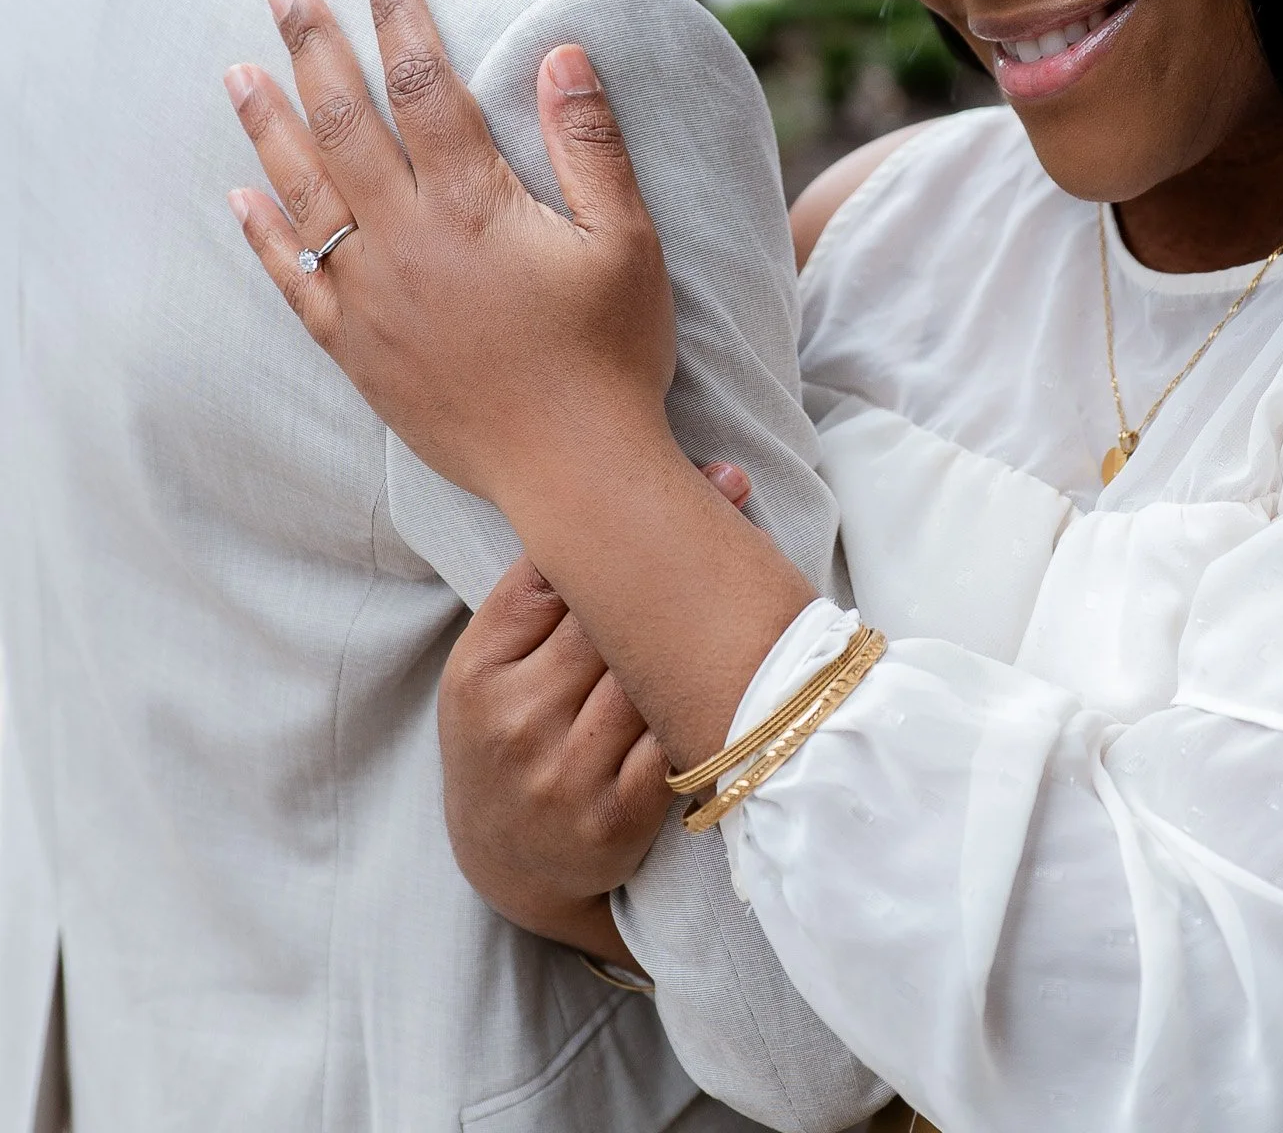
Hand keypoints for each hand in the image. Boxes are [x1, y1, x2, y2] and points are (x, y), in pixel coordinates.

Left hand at [224, 0, 814, 769]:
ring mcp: (371, 298)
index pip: (423, 87)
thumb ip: (592, 144)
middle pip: (346, 122)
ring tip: (237, 70)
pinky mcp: (356, 350)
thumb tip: (564, 53)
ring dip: (269, 125)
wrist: (573, 471)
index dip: (400, 19)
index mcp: (474, 205)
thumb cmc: (613, 354)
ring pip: (304, 193)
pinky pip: (291, 280)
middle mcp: (407, 241)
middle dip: (314, 47)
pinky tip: (241, 196)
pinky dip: (263, 234)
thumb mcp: (629, 241)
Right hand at [441, 464, 753, 956]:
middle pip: (610, 615)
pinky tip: (737, 656)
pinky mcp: (617, 817)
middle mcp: (518, 720)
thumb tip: (617, 494)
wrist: (505, 864)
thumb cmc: (506, 738)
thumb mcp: (488, 671)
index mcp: (478, 671)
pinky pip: (675, 734)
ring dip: (701, 620)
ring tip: (747, 563)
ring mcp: (566, 773)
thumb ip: (536, 599)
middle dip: (673, 553)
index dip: (617, 519)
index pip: (553, 573)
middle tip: (732, 490)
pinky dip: (704, 695)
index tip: (689, 473)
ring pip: (650, 671)